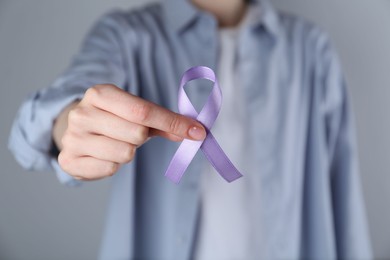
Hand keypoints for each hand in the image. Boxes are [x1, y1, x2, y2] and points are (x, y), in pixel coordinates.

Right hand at [56, 84, 205, 180]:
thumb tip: (195, 132)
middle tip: (132, 134)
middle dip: (142, 138)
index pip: (143, 110)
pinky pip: (109, 169)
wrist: (74, 130)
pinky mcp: (69, 160)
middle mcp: (82, 113)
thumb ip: (164, 121)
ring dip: (128, 152)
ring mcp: (73, 137)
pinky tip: (104, 155)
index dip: (173, 123)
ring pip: (125, 153)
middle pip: (136, 133)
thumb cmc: (112, 119)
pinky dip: (114, 165)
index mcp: (100, 94)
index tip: (197, 132)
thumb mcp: (135, 113)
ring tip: (116, 143)